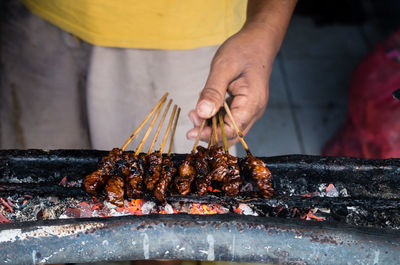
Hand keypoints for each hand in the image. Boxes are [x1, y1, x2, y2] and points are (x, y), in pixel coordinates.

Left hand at [187, 0, 296, 146]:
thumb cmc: (243, 50)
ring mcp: (251, 109)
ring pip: (229, 127)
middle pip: (231, 133)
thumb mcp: (223, 68)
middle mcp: (254, 110)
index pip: (231, 130)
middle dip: (209, 131)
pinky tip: (205, 106)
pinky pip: (230, 118)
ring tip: (195, 112)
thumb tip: (202, 113)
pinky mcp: (245, 105)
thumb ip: (212, 92)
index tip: (191, 131)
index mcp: (252, 103)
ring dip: (211, 123)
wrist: (259, 40)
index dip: (211, 134)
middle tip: (192, 117)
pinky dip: (215, 115)